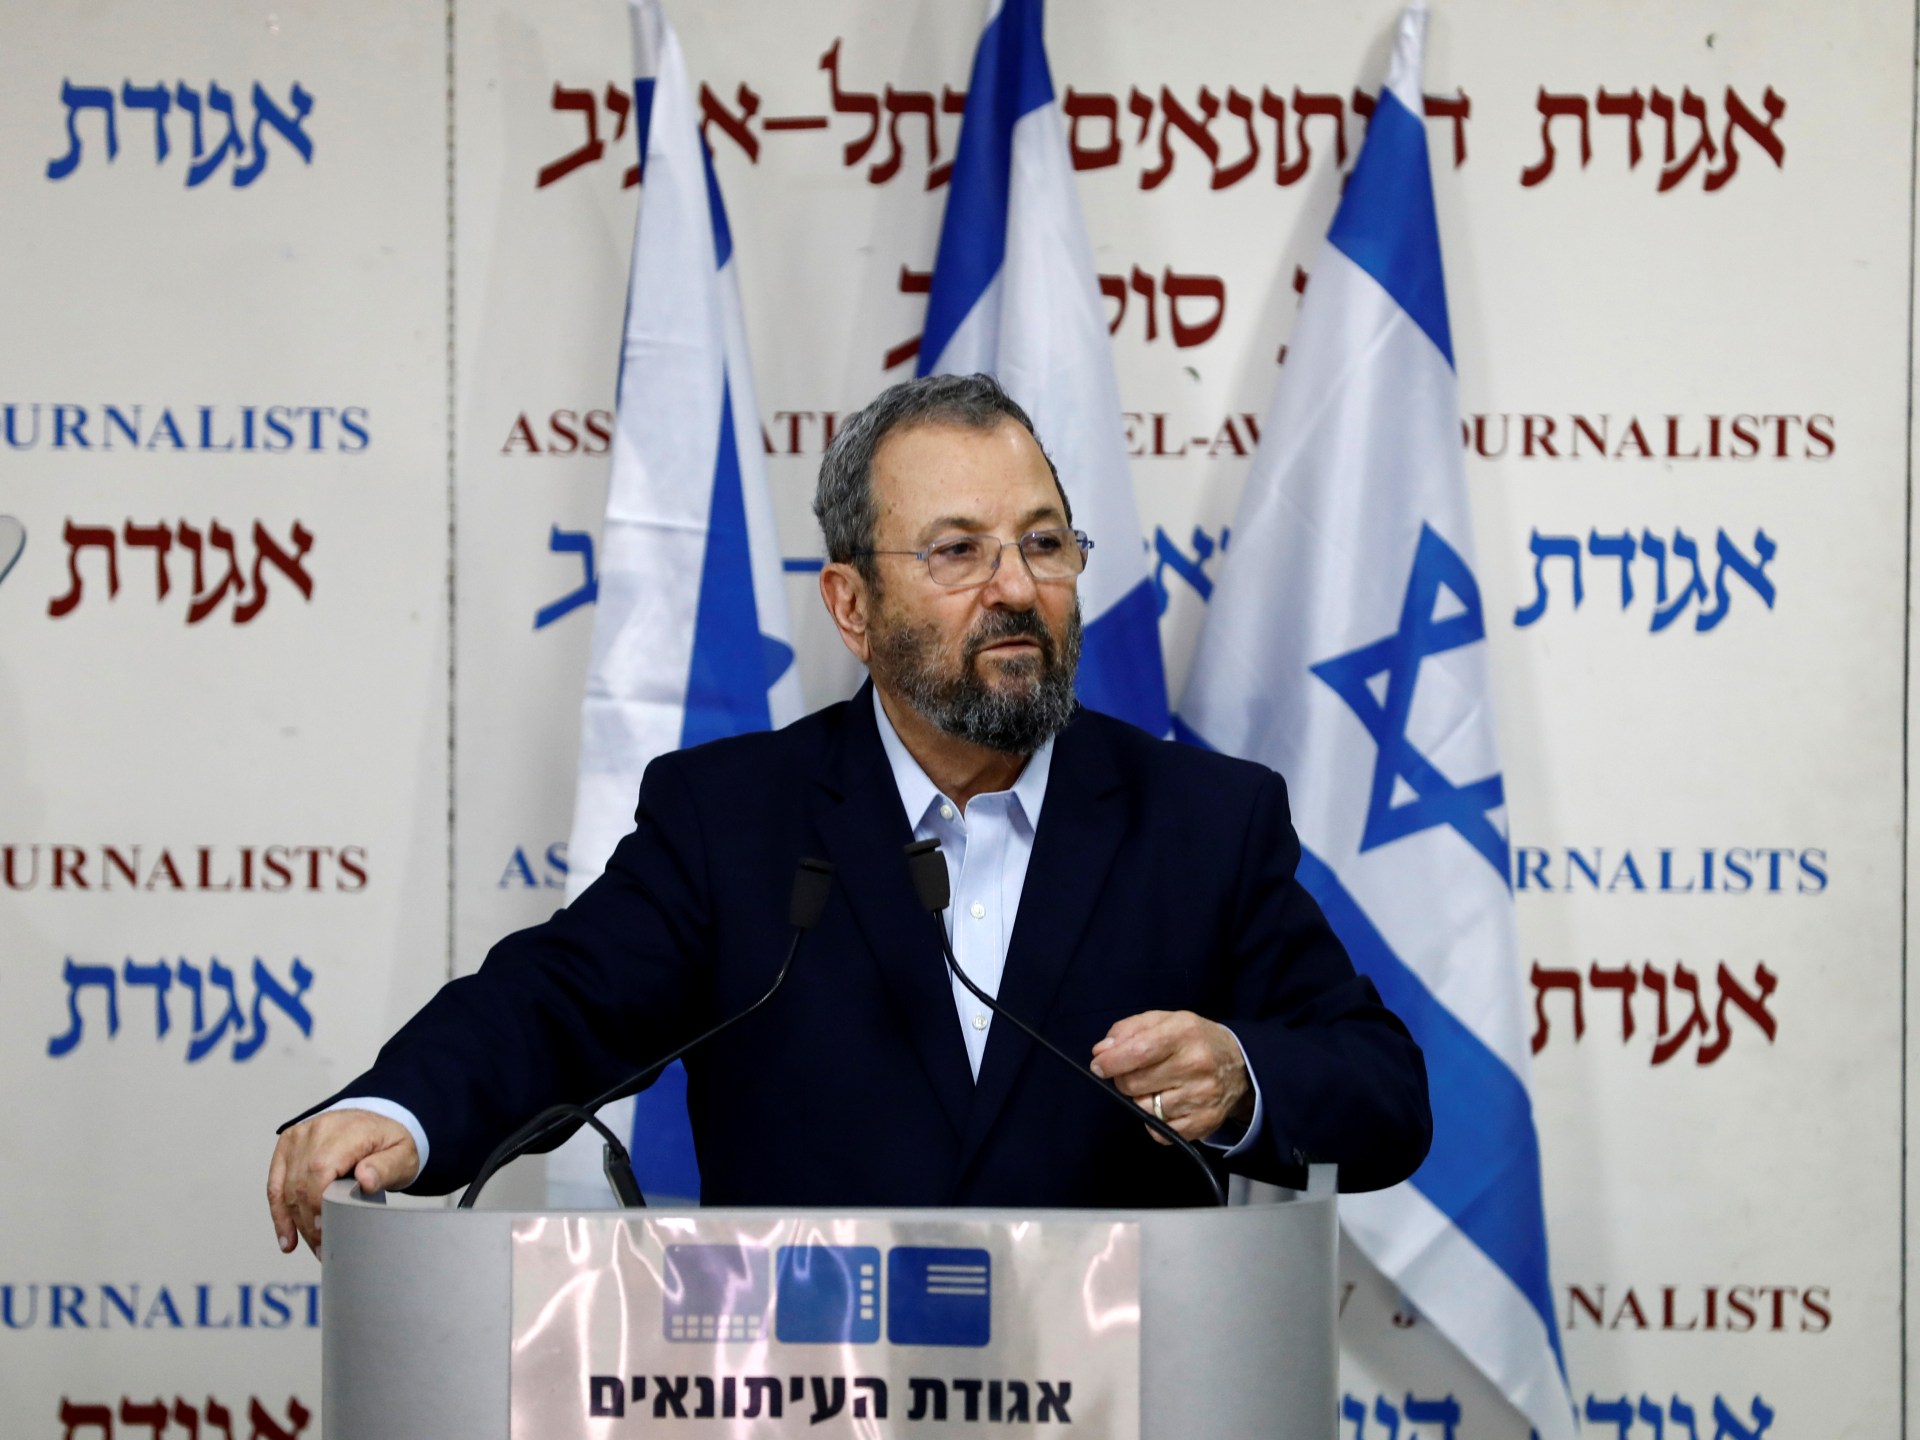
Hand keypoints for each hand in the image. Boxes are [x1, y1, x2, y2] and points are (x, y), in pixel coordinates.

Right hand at [267, 1109, 418, 1257]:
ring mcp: (299, 1137)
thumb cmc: (389, 1143)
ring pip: (286, 1187)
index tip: (326, 1230)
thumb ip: (386, 1167)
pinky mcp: (287, 1146)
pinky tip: (288, 1238)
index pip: (320, 1169)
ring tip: (314, 1247)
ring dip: (296, 1223)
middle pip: (301, 1182)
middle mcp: (318, 1129)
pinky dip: (279, 1213)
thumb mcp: (402, 1155)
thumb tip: (365, 1180)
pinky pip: (275, 1184)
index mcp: (347, 1129)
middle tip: (326, 1248)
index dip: (318, 1203)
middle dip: (310, 1222)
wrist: (377, 1124)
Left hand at [1090, 1010, 1252, 1144]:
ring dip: (1142, 1100)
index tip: (1098, 1065)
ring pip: (1145, 1109)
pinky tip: (1169, 1105)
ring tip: (1158, 1087)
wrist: (1240, 1066)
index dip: (1112, 1061)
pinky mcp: (1203, 1123)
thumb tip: (1101, 1051)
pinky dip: (1155, 1121)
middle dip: (1124, 1080)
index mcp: (1184, 1034)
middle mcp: (1196, 1065)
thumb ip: (1129, 1030)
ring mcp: (1201, 1097)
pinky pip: (1159, 1131)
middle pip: (1135, 1083)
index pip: (1139, 1050)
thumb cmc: (1193, 1040)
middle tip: (1135, 1073)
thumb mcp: (1165, 1021)